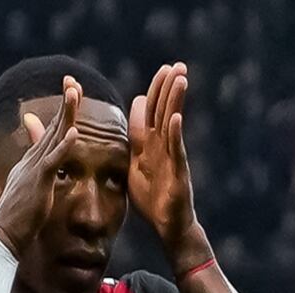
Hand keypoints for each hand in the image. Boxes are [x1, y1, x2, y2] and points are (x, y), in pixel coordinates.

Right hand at [0, 77, 83, 258]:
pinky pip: (53, 161)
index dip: (61, 115)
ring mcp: (33, 169)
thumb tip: (35, 175)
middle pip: (52, 127)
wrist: (2, 236)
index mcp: (30, 164)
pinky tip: (75, 133)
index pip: (48, 134)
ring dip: (65, 114)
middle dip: (64, 103)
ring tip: (75, 93)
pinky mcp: (38, 182)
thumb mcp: (27, 194)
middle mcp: (31, 161)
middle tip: (73, 81)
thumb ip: (33, 178)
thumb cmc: (16, 221)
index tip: (70, 95)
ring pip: (53, 136)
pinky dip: (64, 146)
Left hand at [130, 62, 205, 270]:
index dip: (152, 93)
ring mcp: (172, 158)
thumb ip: (127, 149)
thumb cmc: (152, 199)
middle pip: (163, 110)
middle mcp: (162, 147)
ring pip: (172, 123)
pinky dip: (176, 134)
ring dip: (176, 101)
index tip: (161, 71)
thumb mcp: (132, 169)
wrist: (169, 226)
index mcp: (149, 145)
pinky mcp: (178, 173)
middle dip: (168, 87)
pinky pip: (176, 150)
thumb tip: (114, 136)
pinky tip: (176, 117)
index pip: (150, 112)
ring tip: (180, 79)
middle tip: (176, 64)